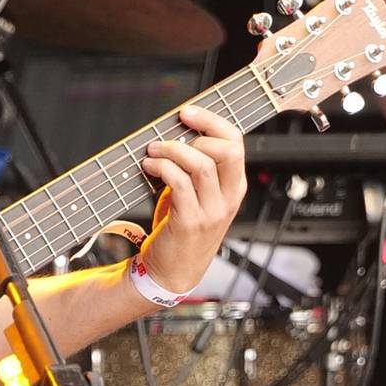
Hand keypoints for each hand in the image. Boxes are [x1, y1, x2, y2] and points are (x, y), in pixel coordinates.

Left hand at [133, 103, 249, 297]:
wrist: (171, 272)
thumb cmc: (181, 231)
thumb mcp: (196, 196)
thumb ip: (193, 169)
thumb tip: (175, 135)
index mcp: (234, 188)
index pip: (236, 144)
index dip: (213, 122)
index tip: (189, 113)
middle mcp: (227, 199)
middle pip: (228, 150)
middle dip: (198, 132)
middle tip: (171, 134)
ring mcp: (211, 212)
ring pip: (200, 164)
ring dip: (172, 150)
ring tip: (153, 151)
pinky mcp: (189, 222)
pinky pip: (179, 183)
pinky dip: (162, 168)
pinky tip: (150, 166)